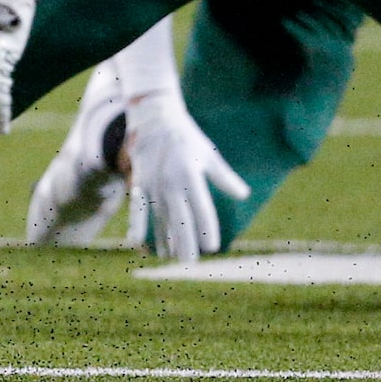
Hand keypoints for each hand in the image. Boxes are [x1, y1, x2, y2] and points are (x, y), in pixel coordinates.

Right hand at [120, 85, 248, 264]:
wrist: (154, 118)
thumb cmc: (186, 137)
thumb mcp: (209, 155)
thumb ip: (224, 178)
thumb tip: (243, 194)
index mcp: (190, 176)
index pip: (202, 209)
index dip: (207, 229)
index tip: (212, 247)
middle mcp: (170, 183)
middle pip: (180, 219)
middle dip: (185, 242)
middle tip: (191, 263)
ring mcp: (153, 184)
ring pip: (160, 217)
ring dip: (166, 238)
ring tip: (173, 258)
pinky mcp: (140, 183)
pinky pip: (138, 208)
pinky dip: (137, 225)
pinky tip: (137, 242)